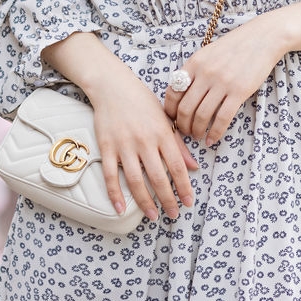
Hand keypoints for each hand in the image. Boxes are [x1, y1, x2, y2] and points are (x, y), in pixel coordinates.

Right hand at [88, 69, 199, 222]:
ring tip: (153, 215)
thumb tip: (194, 167)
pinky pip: (111, 175)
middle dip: (168, 200)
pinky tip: (120, 208)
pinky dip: (115, 193)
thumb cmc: (141, 100)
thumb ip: (178, 144)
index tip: (188, 202)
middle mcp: (144, 140)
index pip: (177, 166)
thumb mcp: (165, 118)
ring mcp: (124, 144)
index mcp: (162, 133)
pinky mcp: (107, 146)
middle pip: (158, 177)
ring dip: (145, 202)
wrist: (112, 85)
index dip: (184, 187)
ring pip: (136, 180)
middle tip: (173, 214)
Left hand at [163, 16, 285, 145]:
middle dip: (182, 125)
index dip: (170, 110)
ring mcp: (222, 82)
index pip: (173, 92)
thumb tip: (181, 94)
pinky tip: (212, 139)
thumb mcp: (208, 53)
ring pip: (202, 116)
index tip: (172, 119)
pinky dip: (215, 133)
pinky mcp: (239, 91)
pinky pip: (222, 118)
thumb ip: (195, 71)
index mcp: (194, 63)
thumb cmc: (234, 47)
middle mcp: (205, 73)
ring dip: (197, 131)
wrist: (261, 38)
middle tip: (185, 132)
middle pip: (185, 108)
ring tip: (198, 136)